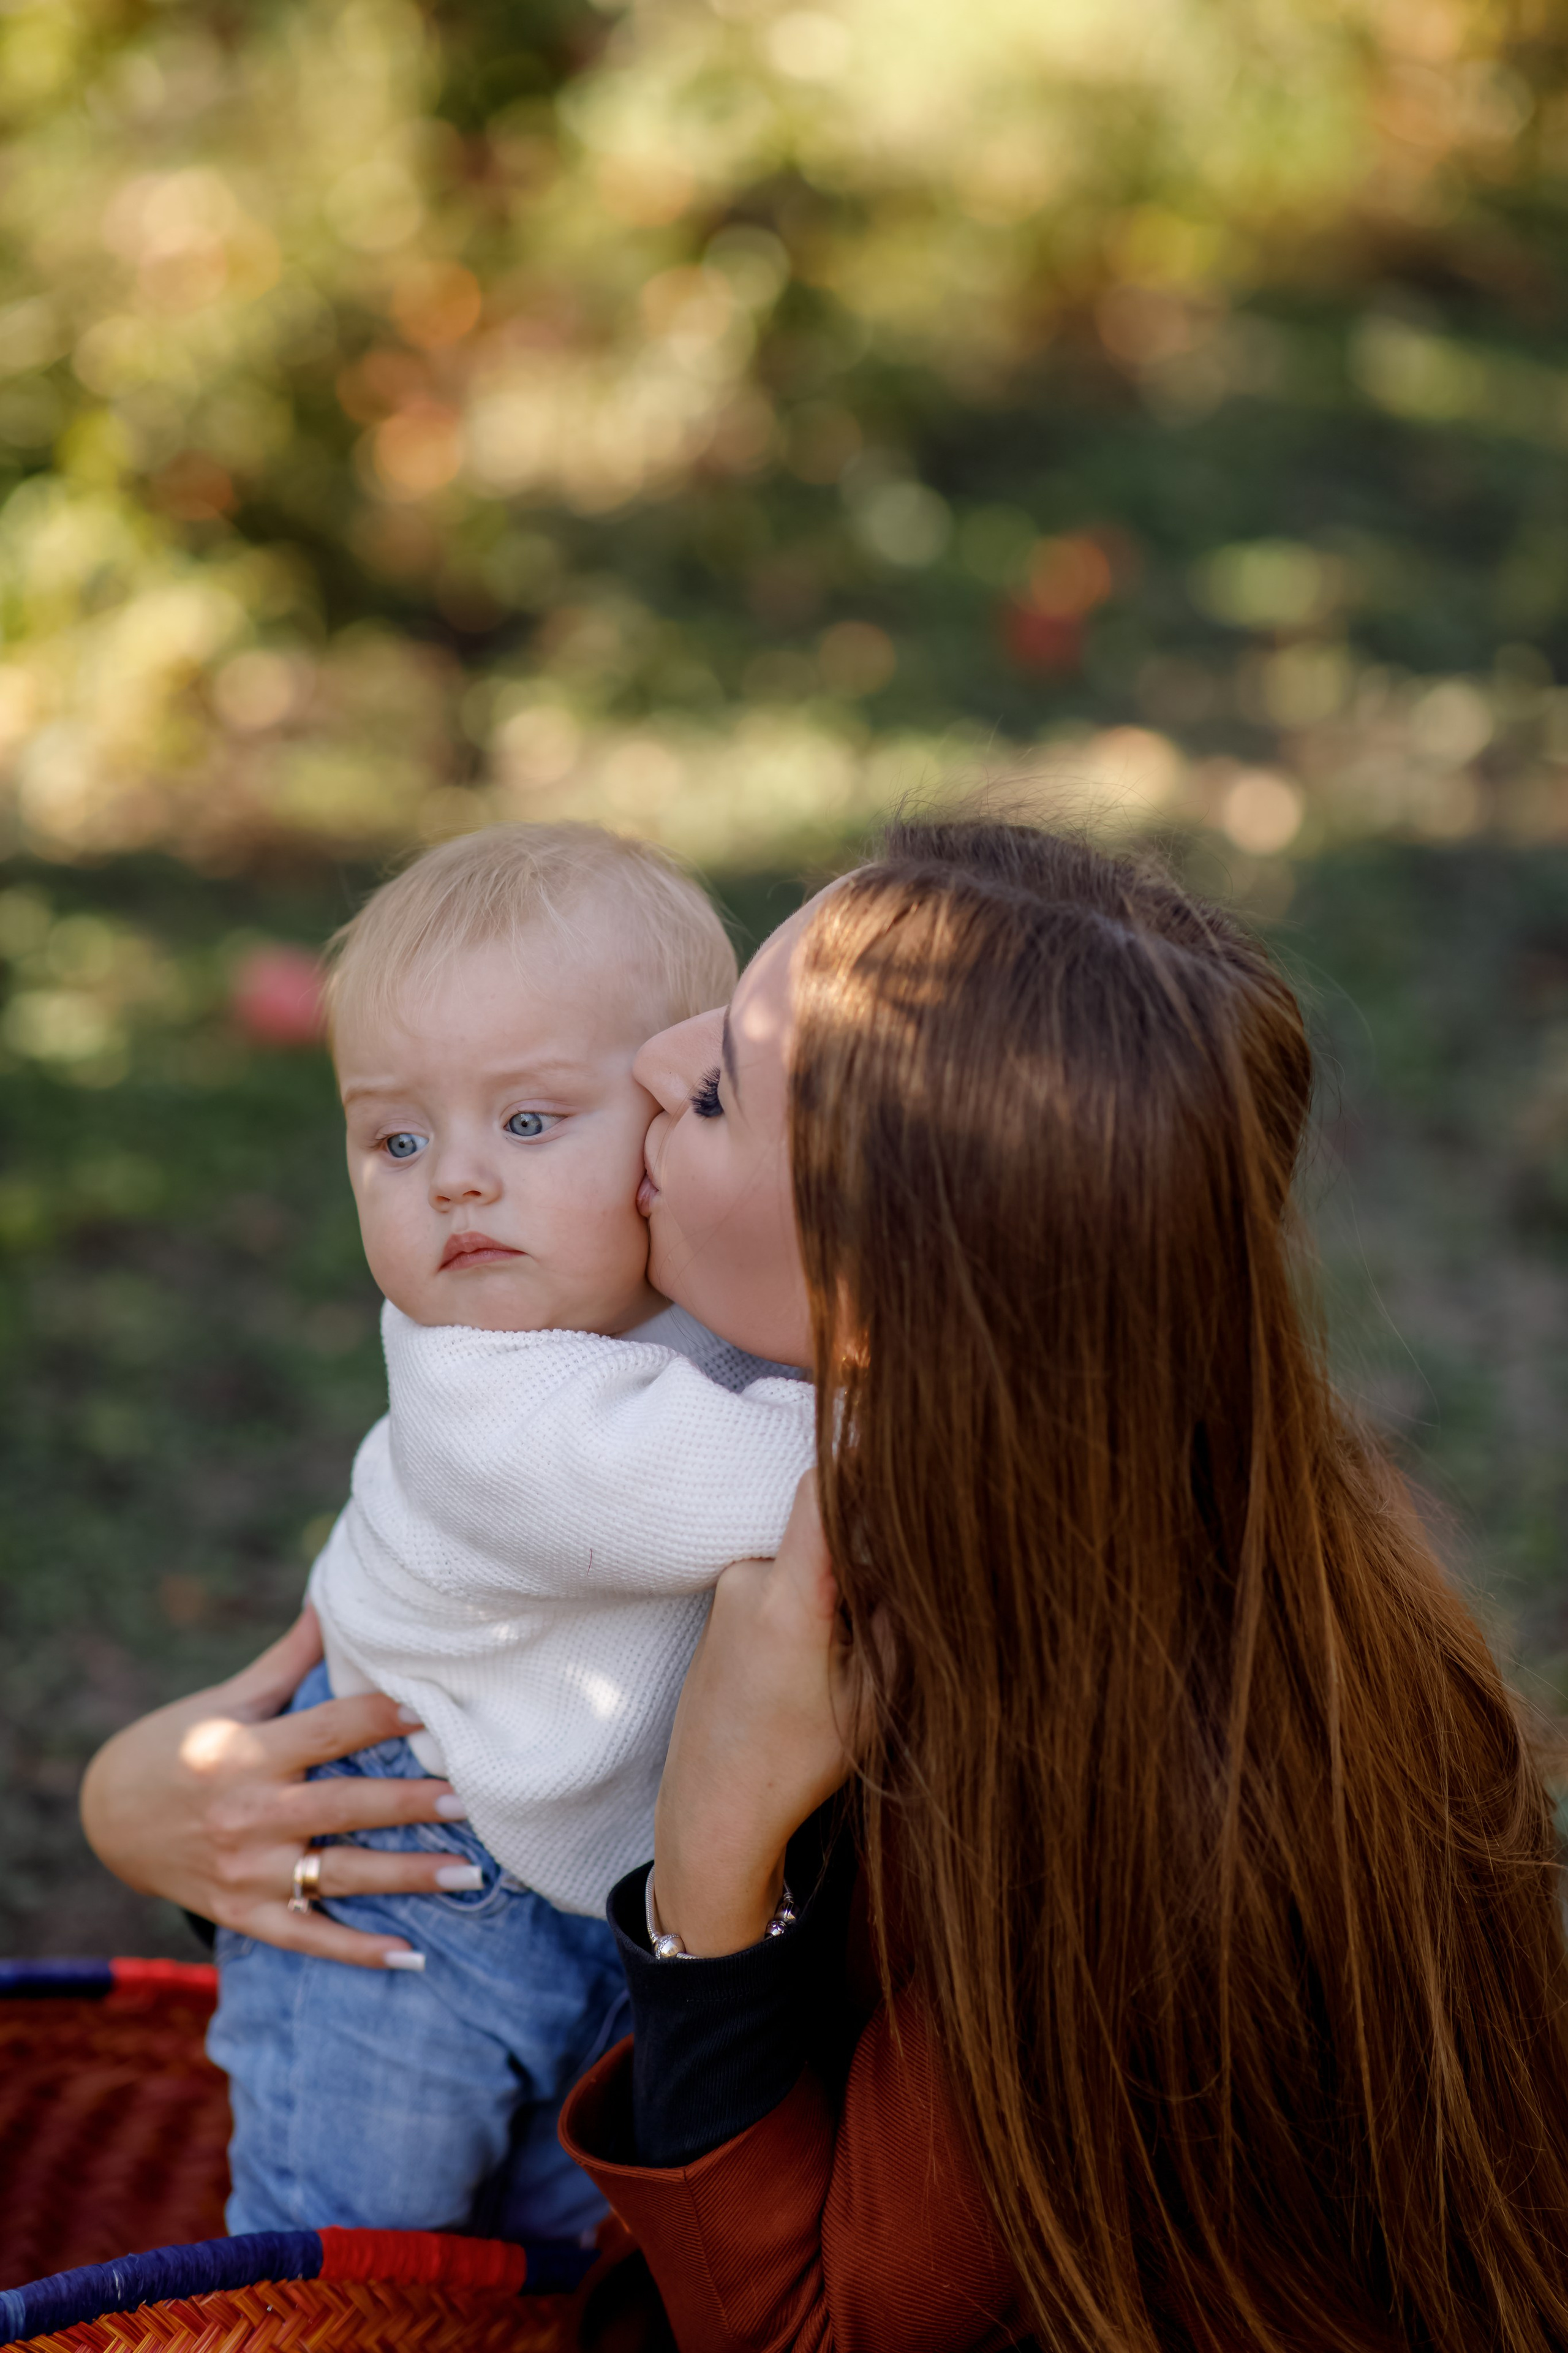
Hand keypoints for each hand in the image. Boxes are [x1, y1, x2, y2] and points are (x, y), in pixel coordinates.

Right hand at [79, 1606, 466, 1969]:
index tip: (432, 1713)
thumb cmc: (176, 1745)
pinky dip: (357, 1950)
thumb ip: (287, 1661)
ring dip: (406, 1877)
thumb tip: (330, 1597)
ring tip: (469, 1874)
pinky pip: (307, 1934)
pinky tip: (411, 1956)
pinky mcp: (242, 1912)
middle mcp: (249, 1813)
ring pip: (339, 1876)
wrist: (104, 1817)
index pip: (326, 1732)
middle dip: (410, 1804)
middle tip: (471, 1800)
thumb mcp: (225, 1700)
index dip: (379, 1719)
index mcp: (247, 1751)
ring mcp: (246, 1870)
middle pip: (345, 1808)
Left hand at [653, 1475, 863, 1955]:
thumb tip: (927, 1554)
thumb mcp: (875, 1697)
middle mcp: (749, 1579)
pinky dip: (812, 1597)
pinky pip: (781, 1576)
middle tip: (889, 1603)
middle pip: (825, 1527)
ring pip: (806, 1556)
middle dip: (867, 1552)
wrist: (712, 1807)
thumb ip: (902, 1618)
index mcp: (789, 1599)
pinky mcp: (721, 1603)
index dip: (859, 1453)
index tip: (895, 1429)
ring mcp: (728, 1589)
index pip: (821, 1490)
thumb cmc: (796, 1763)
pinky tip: (817, 1655)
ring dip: (838, 1583)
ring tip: (847, 1649)